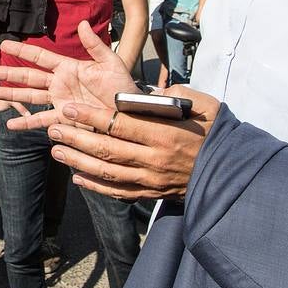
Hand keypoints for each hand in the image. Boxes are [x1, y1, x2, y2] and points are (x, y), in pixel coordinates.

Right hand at [0, 19, 131, 129]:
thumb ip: (94, 45)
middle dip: (9, 74)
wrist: (131, 114)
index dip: (22, 51)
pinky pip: (41, 120)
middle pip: (28, 77)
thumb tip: (82, 24)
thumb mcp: (111, 64)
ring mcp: (60, 101)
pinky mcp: (64, 119)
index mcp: (69, 68)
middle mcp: (60, 84)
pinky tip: (11, 124)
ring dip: (12, 95)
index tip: (5, 44)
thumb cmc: (123, 88)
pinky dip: (26, 122)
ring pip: (30, 97)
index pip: (40, 57)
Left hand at [43, 85, 218, 200]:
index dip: (90, 117)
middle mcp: (154, 160)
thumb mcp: (204, 105)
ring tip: (56, 151)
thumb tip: (150, 92)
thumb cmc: (216, 133)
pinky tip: (77, 178)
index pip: (118, 125)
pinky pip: (118, 192)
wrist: (232, 171)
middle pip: (106, 149)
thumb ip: (175, 95)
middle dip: (75, 138)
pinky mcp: (151, 194)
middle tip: (54, 128)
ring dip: (78, 162)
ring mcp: (151, 180)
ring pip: (106, 173)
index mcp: (164, 134)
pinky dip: (96, 186)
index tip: (68, 108)